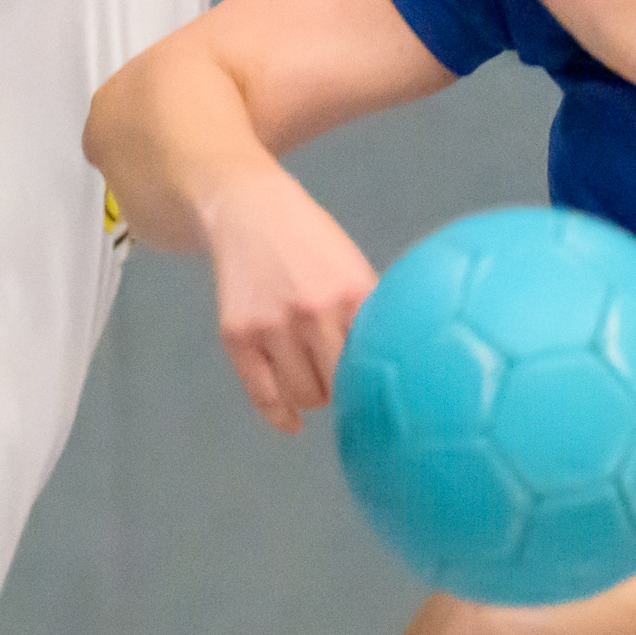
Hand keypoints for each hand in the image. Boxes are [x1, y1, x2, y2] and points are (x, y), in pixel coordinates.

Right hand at [201, 165, 379, 428]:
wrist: (248, 211)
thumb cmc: (312, 243)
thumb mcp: (353, 267)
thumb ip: (371, 313)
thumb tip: (399, 369)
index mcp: (353, 293)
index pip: (377, 362)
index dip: (381, 382)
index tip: (389, 396)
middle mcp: (312, 312)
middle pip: (341, 385)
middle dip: (346, 389)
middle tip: (345, 380)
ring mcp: (270, 326)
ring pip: (304, 396)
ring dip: (313, 395)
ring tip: (316, 378)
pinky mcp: (237, 336)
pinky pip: (263, 395)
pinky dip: (279, 415)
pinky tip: (292, 423)